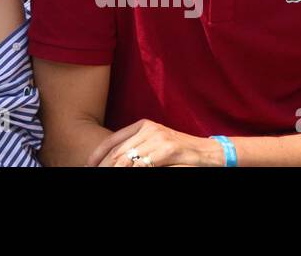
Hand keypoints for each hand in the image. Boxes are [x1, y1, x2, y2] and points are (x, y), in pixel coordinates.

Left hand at [89, 119, 224, 167]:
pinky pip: (145, 165)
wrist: (212, 153)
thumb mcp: (155, 146)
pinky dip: (134, 171)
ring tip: (107, 175)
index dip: (98, 155)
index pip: (113, 140)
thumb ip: (136, 149)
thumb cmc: (181, 153)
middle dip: (105, 166)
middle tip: (95, 173)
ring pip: (129, 160)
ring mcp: (160, 139)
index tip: (88, 165)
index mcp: (143, 125)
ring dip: (116, 170)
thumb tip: (112, 161)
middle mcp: (149, 129)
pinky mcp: (170, 150)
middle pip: (118, 152)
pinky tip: (130, 173)